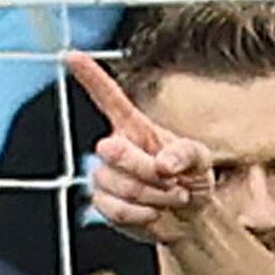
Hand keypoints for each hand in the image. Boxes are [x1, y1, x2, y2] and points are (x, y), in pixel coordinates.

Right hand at [65, 50, 212, 245]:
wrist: (188, 218)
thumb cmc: (192, 180)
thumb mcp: (201, 159)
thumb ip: (186, 153)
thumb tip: (162, 163)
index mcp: (134, 127)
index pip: (109, 98)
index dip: (90, 77)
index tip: (72, 56)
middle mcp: (115, 147)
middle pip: (114, 152)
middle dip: (147, 170)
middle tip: (174, 182)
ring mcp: (105, 176)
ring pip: (116, 183)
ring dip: (151, 195)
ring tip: (168, 197)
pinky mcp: (102, 203)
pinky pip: (116, 208)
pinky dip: (142, 215)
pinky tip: (154, 212)